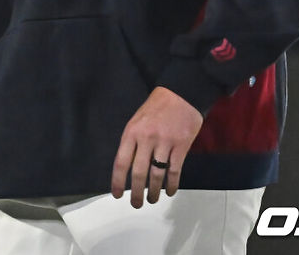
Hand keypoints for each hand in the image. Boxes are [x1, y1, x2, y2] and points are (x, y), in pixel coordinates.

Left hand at [110, 86, 202, 207]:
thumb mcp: (136, 121)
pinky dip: (172, 184)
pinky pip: (175, 170)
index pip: (121, 162)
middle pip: (139, 172)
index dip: (118, 181)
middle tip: (135, 204)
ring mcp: (165, 143)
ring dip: (154, 191)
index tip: (117, 194)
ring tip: (152, 200)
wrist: (180, 94)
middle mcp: (146, 139)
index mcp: (131, 132)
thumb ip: (132, 142)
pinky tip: (170, 191)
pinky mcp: (181, 146)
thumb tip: (128, 167)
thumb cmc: (155, 108)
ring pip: (157, 174)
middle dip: (136, 192)